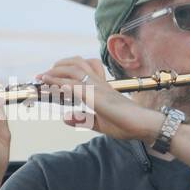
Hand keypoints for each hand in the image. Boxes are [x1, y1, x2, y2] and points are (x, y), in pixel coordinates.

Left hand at [34, 57, 159, 141]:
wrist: (145, 126)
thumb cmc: (128, 124)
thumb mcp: (100, 123)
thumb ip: (83, 119)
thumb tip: (64, 117)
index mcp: (101, 88)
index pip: (80, 71)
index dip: (62, 71)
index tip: (46, 77)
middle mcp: (100, 84)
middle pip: (76, 63)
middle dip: (57, 66)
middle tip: (44, 75)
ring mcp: (99, 89)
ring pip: (75, 69)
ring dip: (56, 71)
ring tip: (44, 77)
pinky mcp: (99, 97)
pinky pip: (77, 86)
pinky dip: (62, 83)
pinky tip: (53, 85)